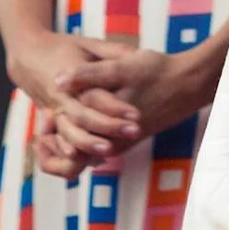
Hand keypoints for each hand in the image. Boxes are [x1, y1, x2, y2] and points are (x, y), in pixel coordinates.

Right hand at [6, 30, 146, 169]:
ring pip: (70, 132)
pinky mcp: (52, 120)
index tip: (137, 114)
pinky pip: (61, 139)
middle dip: (109, 127)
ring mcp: (54, 110)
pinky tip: (93, 159)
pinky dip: (74, 151)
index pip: (95, 95)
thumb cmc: (63, 48)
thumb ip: (112, 51)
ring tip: (112, 152)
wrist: (28, 56)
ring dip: (90, 144)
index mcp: (72, 76)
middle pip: (84, 117)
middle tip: (134, 132)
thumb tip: (138, 54)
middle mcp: (62, 96)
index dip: (115, 106)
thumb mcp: (87, 44)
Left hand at [47, 42, 225, 169]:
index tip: (38, 135)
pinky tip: (76, 122)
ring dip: (68, 146)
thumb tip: (56, 81)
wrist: (190, 84)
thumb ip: (88, 75)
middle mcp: (114, 140)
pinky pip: (99, 149)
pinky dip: (83, 141)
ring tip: (52, 130)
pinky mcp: (127, 137)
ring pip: (87, 156)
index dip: (49, 149)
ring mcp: (121, 141)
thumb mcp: (122, 66)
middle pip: (75, 162)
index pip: (70, 154)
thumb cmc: (157, 72)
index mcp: (108, 126)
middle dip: (53, 154)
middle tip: (39, 139)